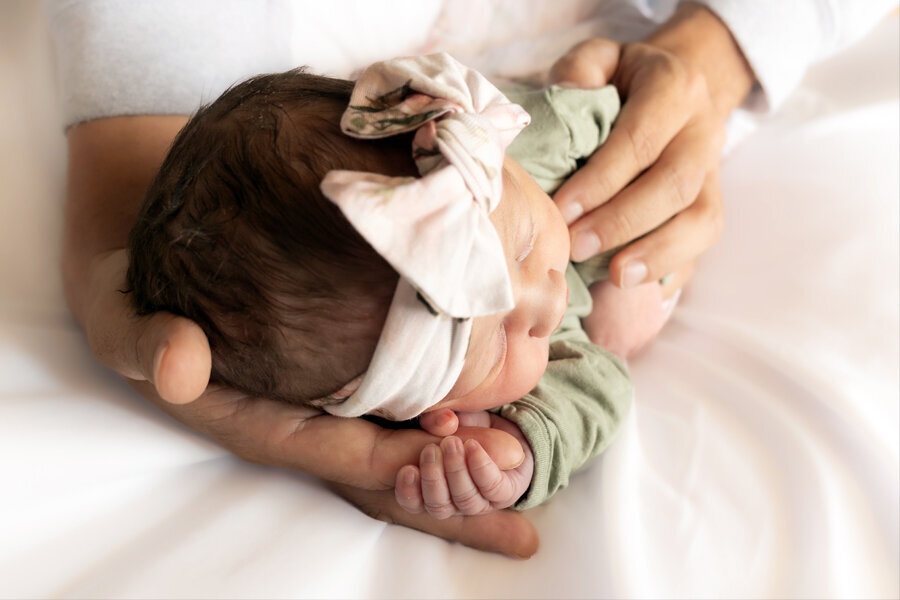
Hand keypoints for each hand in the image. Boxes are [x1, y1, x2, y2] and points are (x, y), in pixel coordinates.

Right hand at [64, 116, 536, 557]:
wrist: (147, 257)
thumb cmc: (135, 297)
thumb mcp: (122, 318)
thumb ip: (143, 343)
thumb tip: (174, 368)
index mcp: (264, 420)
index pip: (337, 456)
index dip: (397, 471)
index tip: (455, 470)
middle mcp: (307, 417)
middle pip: (388, 472)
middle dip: (451, 499)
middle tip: (520, 527)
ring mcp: (332, 393)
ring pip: (405, 437)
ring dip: (465, 458)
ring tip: (529, 467)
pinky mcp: (349, 360)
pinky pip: (404, 393)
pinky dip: (453, 402)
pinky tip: (499, 401)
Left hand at [548, 5, 753, 297]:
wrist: (673, 88)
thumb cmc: (621, 80)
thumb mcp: (598, 59)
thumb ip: (580, 71)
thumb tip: (569, 103)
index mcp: (676, 88)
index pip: (640, 140)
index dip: (602, 180)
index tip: (563, 211)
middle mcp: (703, 131)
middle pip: (675, 185)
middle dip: (623, 222)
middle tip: (577, 247)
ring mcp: (713, 172)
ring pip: (703, 219)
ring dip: (658, 253)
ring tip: (616, 279)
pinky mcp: (712, 203)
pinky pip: (704, 243)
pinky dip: (675, 269)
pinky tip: (641, 289)